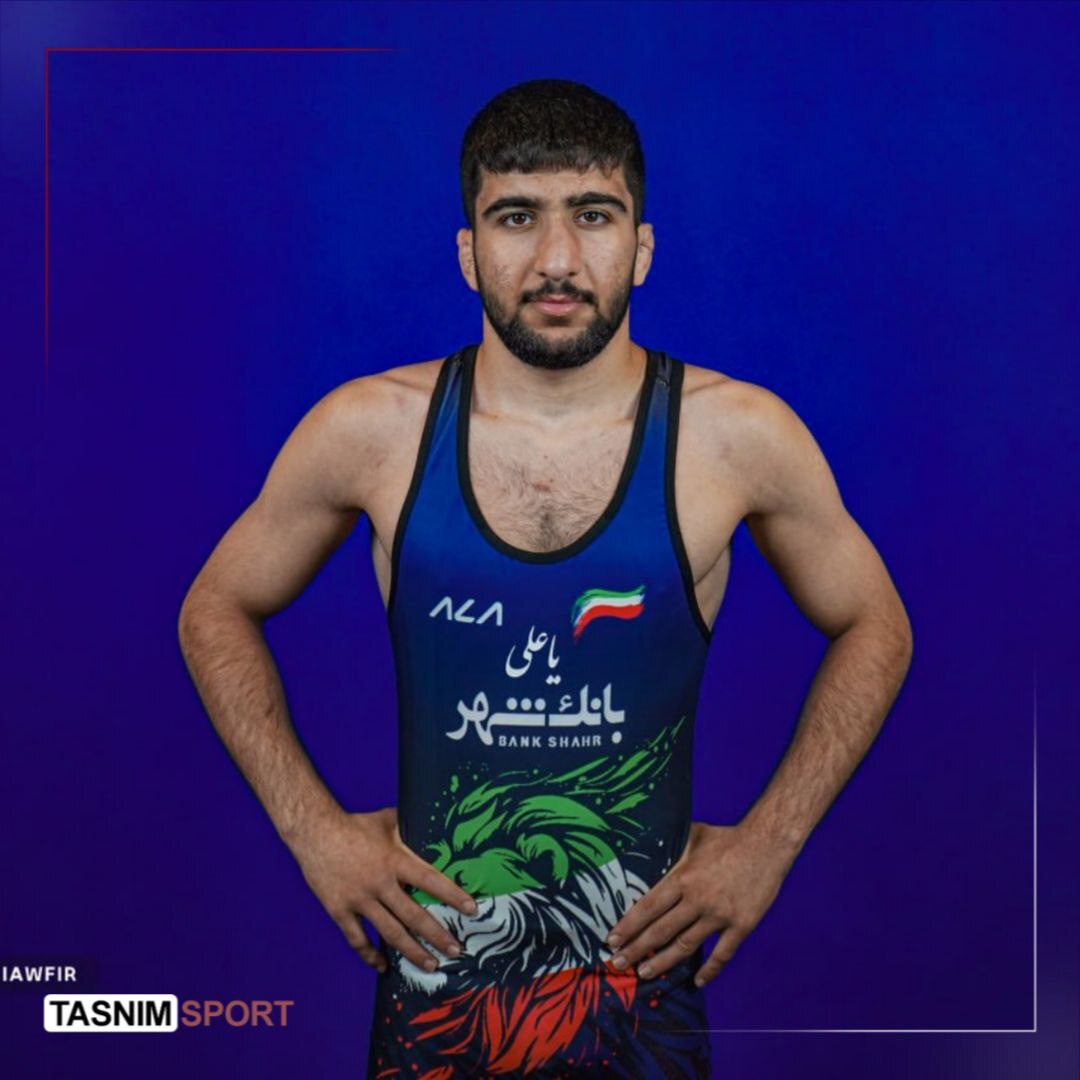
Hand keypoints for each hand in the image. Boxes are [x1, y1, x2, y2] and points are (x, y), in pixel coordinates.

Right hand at [292, 806, 476, 973]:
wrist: (315, 831)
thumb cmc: (355, 824)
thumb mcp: (388, 820)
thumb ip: (411, 825)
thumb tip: (435, 820)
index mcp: (395, 859)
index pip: (430, 880)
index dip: (452, 895)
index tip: (472, 910)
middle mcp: (379, 882)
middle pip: (414, 915)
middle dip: (437, 935)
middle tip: (456, 950)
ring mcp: (359, 899)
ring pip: (390, 933)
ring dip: (412, 951)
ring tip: (431, 965)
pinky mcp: (339, 910)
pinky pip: (357, 939)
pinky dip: (370, 955)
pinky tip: (383, 966)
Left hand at [605, 821, 795, 986]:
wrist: (767, 843)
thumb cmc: (727, 837)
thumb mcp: (692, 835)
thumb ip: (670, 847)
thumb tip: (646, 843)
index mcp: (683, 877)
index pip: (648, 907)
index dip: (628, 926)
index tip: (611, 940)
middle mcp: (697, 899)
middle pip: (660, 931)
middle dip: (636, 949)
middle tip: (617, 963)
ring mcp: (720, 915)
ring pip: (685, 946)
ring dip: (662, 962)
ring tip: (644, 974)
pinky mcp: (741, 925)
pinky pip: (722, 953)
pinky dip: (710, 970)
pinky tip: (697, 982)